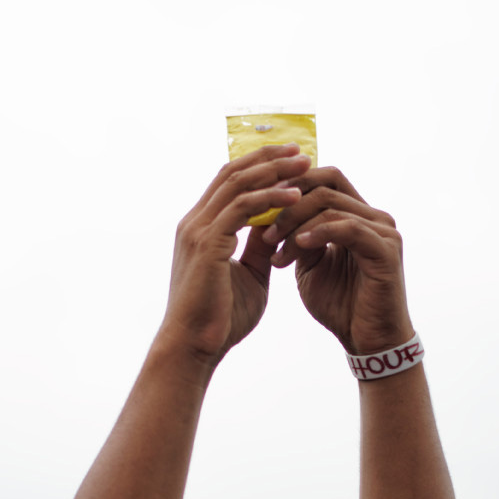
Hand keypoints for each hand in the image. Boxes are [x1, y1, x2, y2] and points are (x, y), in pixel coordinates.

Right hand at [162, 145, 310, 364]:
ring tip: (304, 165)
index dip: (259, 166)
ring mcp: (198, 231)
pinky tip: (295, 196)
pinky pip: (242, 208)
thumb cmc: (219, 321)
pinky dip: (270, 198)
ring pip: (237, 184)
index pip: (229, 183)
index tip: (291, 160)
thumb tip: (279, 227)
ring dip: (273, 171)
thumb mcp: (250, 276)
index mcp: (201, 228)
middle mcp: (195, 223)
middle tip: (301, 150)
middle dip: (268, 158)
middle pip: (232, 173)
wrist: (194, 348)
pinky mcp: (207, 244)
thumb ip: (260, 248)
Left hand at [262, 167, 412, 353]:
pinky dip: (320, 233)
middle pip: (326, 184)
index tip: (258, 206)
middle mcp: (373, 217)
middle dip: (288, 203)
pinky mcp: (386, 250)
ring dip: (296, 223)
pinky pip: (349, 228)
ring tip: (273, 246)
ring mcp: (383, 231)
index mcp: (356, 216)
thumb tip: (274, 216)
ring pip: (332, 205)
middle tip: (263, 228)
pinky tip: (297, 246)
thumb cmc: (341, 307)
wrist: (367, 342)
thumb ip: (299, 239)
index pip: (324, 179)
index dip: (290, 185)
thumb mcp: (310, 267)